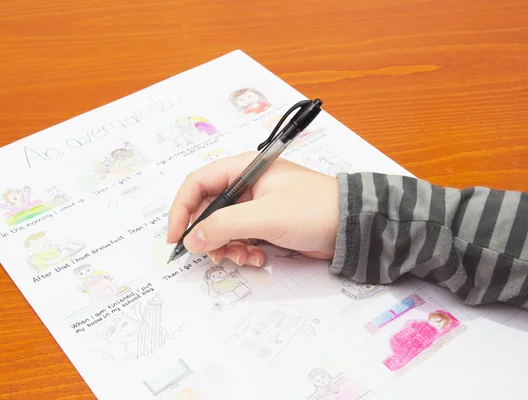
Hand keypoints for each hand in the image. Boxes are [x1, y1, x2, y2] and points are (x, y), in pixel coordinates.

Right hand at [166, 151, 339, 266]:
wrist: (352, 226)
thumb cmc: (311, 210)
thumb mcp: (265, 216)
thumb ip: (225, 226)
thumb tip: (192, 240)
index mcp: (242, 169)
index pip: (197, 183)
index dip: (181, 209)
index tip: (176, 238)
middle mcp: (245, 184)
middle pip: (208, 210)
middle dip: (209, 235)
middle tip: (214, 256)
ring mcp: (256, 205)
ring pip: (223, 228)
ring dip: (227, 247)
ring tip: (243, 257)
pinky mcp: (266, 224)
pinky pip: (241, 237)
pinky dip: (243, 250)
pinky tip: (258, 258)